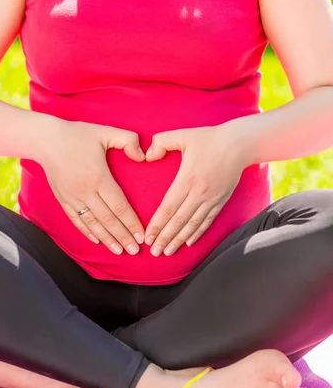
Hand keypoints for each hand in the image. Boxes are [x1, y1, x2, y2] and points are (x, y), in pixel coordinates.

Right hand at [39, 118, 145, 255]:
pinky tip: (97, 241)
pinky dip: (87, 232)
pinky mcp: (62, 199)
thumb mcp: (106, 131)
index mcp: (99, 177)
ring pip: (92, 224)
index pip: (119, 207)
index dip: (132, 223)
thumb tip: (143, 157)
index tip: (142, 236)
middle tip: (135, 251)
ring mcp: (72, 197)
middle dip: (122, 237)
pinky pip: (76, 220)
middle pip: (108, 220)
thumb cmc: (78, 134)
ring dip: (107, 239)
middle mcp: (85, 191)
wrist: (45, 139)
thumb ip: (129, 141)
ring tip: (119, 251)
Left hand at [144, 124, 246, 255]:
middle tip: (153, 252)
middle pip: (178, 221)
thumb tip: (148, 156)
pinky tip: (188, 243)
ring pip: (192, 225)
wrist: (239, 144)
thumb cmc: (209, 138)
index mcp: (187, 179)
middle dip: (164, 238)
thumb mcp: (182, 135)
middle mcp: (199, 193)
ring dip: (179, 240)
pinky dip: (197, 233)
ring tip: (167, 252)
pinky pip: (207, 221)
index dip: (156, 225)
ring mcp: (211, 199)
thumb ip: (161, 142)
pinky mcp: (221, 201)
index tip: (147, 237)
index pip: (168, 208)